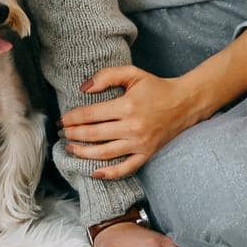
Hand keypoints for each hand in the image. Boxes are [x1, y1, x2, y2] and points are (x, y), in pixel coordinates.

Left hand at [61, 65, 200, 177]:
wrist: (184, 103)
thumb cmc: (155, 87)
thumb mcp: (132, 73)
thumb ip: (106, 76)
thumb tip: (83, 89)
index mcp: (127, 106)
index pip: (91, 114)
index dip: (73, 118)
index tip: (62, 119)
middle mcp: (132, 127)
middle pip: (94, 135)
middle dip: (74, 135)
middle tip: (62, 134)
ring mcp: (140, 144)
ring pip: (105, 153)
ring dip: (84, 153)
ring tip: (70, 149)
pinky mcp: (147, 154)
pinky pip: (125, 169)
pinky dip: (109, 173)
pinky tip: (94, 172)